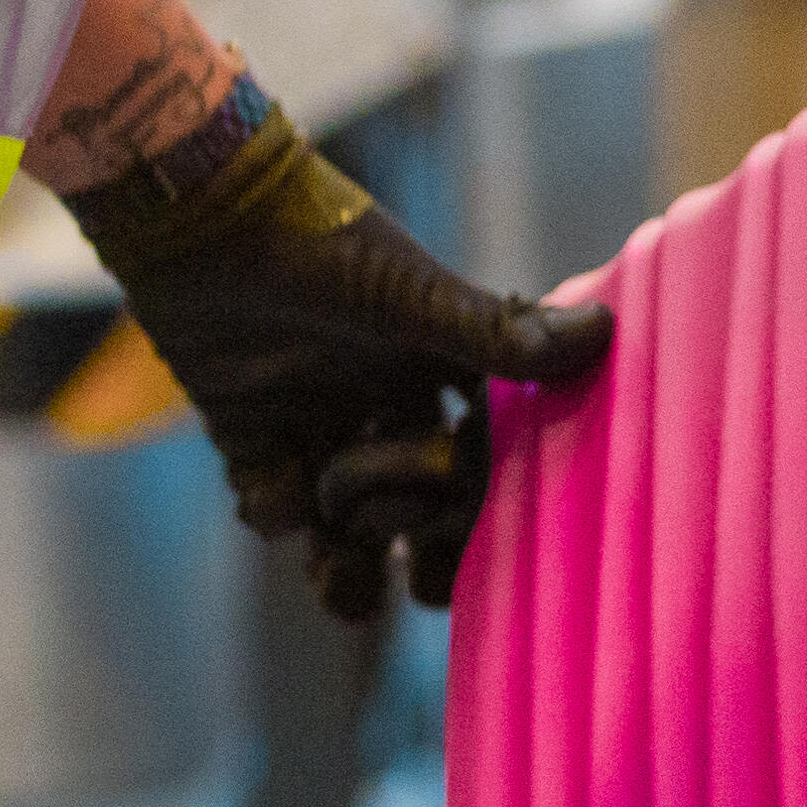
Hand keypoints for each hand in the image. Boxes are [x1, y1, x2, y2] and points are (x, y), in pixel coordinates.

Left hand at [67, 87, 609, 620]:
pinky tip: (275, 495)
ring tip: (342, 590)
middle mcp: (380, 397)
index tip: (483, 551)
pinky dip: (275, 511)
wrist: (202, 216)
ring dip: (342, 560)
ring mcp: (314, 417)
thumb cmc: (320, 245)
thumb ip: (497, 335)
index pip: (476, 452)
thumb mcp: (412, 298)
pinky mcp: (249, 430)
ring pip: (342, 517)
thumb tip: (604, 332)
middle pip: (413, 500)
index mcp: (434, 366)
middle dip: (414, 549)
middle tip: (416, 585)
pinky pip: (272, 499)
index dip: (481, 507)